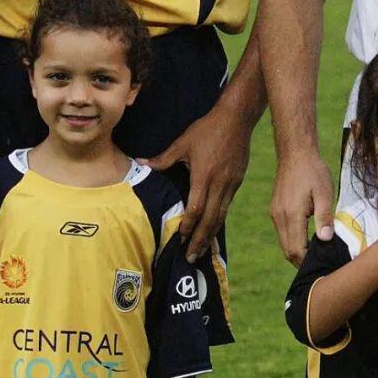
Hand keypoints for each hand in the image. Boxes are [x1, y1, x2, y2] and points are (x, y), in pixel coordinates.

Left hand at [146, 106, 248, 262]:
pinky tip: (213, 228)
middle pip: (210, 219)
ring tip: (202, 250)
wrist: (236, 119)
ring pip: (221, 216)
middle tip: (192, 258)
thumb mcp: (183, 142)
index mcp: (204, 176)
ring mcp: (231, 184)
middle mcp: (219, 184)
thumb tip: (141, 164)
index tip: (180, 239)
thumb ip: (163, 158)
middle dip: (200, 240)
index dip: (188, 226)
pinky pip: (227, 206)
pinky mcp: (237, 182)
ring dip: (211, 235)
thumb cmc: (207, 129)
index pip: (196, 208)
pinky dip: (219, 221)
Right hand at [270, 149, 334, 265]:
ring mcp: (275, 213)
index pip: (296, 250)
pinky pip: (282, 233)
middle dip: (303, 260)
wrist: (295, 153)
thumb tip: (325, 240)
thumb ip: (324, 217)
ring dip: (298, 251)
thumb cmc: (313, 171)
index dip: (309, 261)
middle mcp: (279, 217)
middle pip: (288, 251)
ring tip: (317, 251)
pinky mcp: (275, 210)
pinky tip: (307, 237)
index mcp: (291, 214)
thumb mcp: (324, 193)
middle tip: (323, 261)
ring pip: (284, 243)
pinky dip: (293, 240)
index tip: (325, 262)